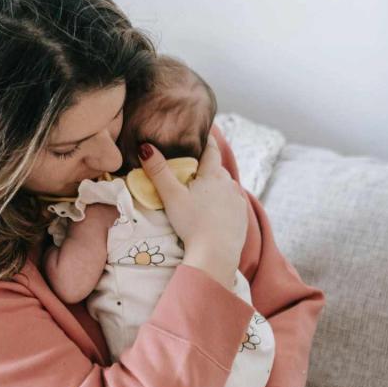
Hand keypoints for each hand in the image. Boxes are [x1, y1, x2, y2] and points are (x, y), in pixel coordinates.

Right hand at [137, 138, 247, 287]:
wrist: (215, 254)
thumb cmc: (192, 223)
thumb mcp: (172, 196)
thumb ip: (159, 172)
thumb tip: (145, 147)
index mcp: (213, 175)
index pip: (211, 149)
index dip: (205, 139)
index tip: (200, 132)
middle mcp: (229, 184)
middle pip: (217, 168)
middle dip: (206, 166)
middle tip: (192, 165)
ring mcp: (238, 201)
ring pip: (225, 185)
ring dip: (215, 184)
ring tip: (202, 189)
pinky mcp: (241, 217)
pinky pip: (231, 202)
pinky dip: (223, 201)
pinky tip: (214, 209)